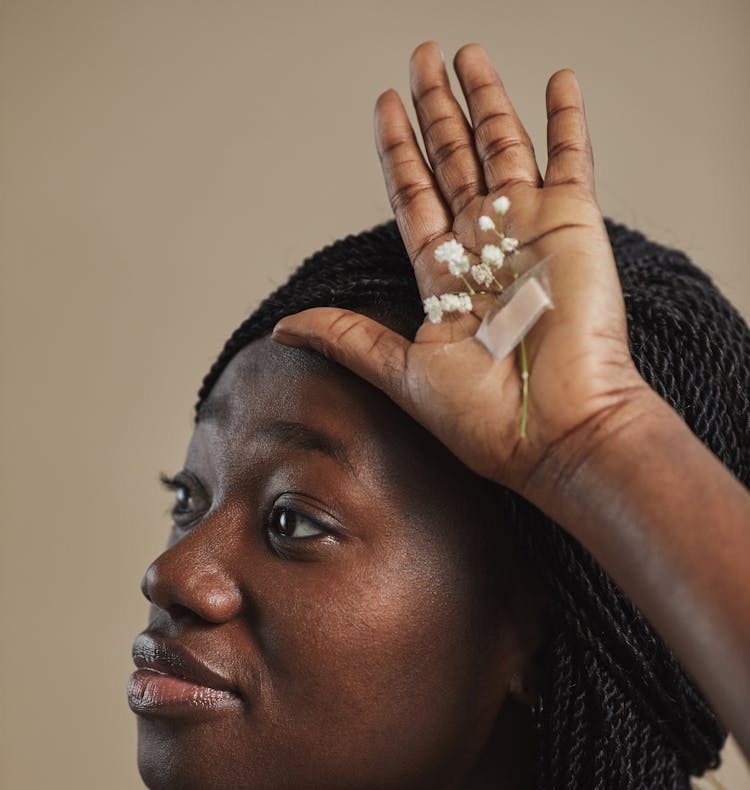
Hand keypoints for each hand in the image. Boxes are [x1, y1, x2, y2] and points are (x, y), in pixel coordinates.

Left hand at [272, 42, 652, 498]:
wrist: (556, 428)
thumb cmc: (484, 418)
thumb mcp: (401, 371)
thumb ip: (348, 338)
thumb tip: (284, 329)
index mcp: (444, 279)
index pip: (414, 196)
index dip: (399, 150)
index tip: (385, 105)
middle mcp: (485, 248)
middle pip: (452, 160)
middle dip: (435, 109)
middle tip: (422, 58)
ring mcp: (528, 231)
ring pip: (502, 146)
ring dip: (485, 98)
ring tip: (466, 54)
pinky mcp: (572, 222)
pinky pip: (571, 156)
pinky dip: (565, 118)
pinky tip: (555, 80)